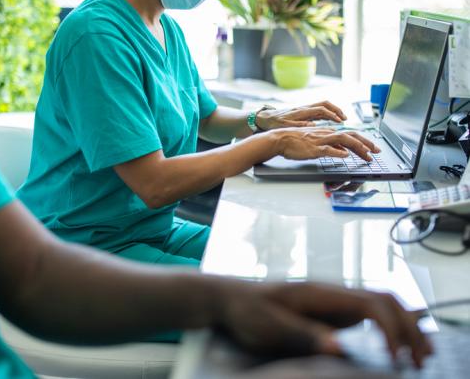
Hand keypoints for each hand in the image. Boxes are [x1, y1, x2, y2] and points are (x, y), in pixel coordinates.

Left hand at [216, 280, 432, 367]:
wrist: (231, 298)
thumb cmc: (248, 312)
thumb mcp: (271, 327)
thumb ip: (304, 335)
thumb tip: (340, 348)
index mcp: (320, 293)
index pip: (370, 303)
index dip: (391, 329)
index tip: (396, 358)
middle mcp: (332, 292)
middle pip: (384, 299)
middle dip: (408, 326)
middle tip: (422, 360)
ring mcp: (332, 300)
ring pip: (380, 303)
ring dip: (403, 325)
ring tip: (418, 355)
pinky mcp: (329, 310)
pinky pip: (368, 314)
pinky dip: (389, 328)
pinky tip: (394, 348)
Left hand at [256, 101, 346, 130]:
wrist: (265, 118)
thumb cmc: (274, 123)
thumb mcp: (286, 126)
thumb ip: (300, 126)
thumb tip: (314, 125)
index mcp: (301, 111)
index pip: (321, 110)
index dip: (332, 115)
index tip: (340, 121)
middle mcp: (304, 108)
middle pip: (324, 104)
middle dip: (336, 110)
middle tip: (344, 118)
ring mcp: (304, 110)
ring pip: (322, 106)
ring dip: (332, 111)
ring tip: (341, 119)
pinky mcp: (302, 113)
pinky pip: (318, 111)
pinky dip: (326, 114)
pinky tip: (330, 121)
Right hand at [273, 128, 379, 161]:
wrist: (280, 139)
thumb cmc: (296, 141)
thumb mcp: (317, 142)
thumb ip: (331, 146)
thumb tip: (345, 152)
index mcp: (328, 133)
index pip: (350, 135)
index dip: (363, 141)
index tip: (373, 149)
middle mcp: (327, 134)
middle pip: (351, 136)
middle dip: (366, 143)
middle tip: (377, 152)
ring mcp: (320, 141)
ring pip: (343, 140)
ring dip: (357, 147)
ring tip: (367, 156)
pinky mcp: (313, 148)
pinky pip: (327, 149)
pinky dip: (338, 152)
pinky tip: (345, 156)